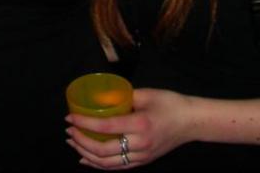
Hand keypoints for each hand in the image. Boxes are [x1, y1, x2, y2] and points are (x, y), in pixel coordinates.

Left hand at [65, 88, 193, 168]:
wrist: (191, 122)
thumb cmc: (169, 103)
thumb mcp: (145, 93)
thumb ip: (123, 96)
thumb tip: (101, 97)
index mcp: (139, 125)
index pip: (105, 127)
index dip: (84, 123)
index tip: (70, 117)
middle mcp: (140, 145)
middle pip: (102, 150)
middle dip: (80, 140)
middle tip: (68, 130)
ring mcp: (142, 157)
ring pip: (107, 164)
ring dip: (86, 154)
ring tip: (72, 143)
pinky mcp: (143, 162)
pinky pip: (117, 167)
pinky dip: (99, 165)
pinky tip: (87, 159)